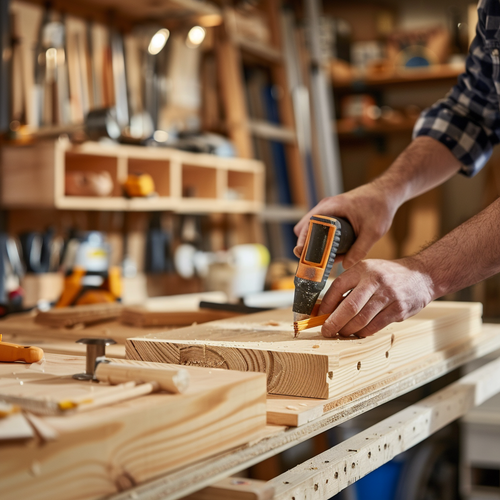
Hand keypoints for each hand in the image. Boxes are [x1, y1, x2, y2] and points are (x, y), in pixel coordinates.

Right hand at [293, 182, 399, 268]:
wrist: (386, 192)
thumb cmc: (380, 207)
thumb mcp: (373, 232)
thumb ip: (359, 250)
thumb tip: (345, 266)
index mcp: (331, 208)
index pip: (306, 226)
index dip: (303, 243)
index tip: (304, 257)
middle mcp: (325, 207)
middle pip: (304, 228)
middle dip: (306, 245)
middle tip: (313, 261)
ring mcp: (327, 209)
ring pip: (311, 228)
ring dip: (313, 242)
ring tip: (323, 258)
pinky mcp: (332, 213)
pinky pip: (320, 227)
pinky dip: (321, 238)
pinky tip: (332, 250)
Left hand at [318, 257, 434, 337]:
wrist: (421, 275)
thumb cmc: (387, 275)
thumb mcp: (367, 271)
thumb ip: (349, 286)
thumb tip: (327, 308)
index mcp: (363, 269)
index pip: (338, 286)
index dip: (326, 303)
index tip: (319, 315)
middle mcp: (375, 281)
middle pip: (350, 306)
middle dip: (335, 322)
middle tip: (326, 331)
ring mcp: (388, 295)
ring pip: (362, 319)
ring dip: (348, 330)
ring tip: (341, 332)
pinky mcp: (399, 309)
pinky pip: (376, 326)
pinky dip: (364, 332)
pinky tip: (358, 332)